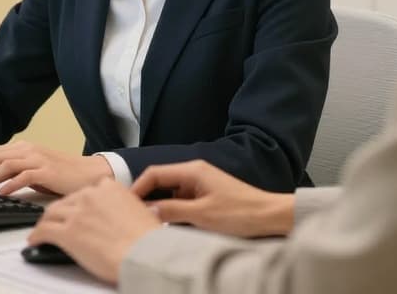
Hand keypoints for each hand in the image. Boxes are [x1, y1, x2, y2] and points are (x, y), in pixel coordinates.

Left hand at [0, 141, 112, 195]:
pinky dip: (10, 184)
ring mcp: (38, 159)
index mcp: (22, 148)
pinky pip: (24, 176)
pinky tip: (1, 193)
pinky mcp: (48, 171)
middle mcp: (28, 150)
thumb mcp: (34, 170)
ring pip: (5, 165)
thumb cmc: (61, 175)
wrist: (90, 173)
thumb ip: (15, 172)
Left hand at [27, 178, 160, 283]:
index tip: (76, 210)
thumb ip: (128, 208)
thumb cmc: (149, 240)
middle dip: (60, 212)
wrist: (146, 254)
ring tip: (42, 230)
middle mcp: (90, 196)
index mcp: (109, 188)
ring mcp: (77, 213)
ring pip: (51, 214)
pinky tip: (35, 240)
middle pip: (66, 201)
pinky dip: (37, 235)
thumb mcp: (142, 212)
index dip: (79, 203)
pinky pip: (44, 231)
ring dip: (46, 222)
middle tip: (58, 221)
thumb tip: (130, 215)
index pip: (85, 192)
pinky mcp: (67, 232)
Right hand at [132, 160, 294, 237]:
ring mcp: (201, 185)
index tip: (126, 203)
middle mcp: (195, 173)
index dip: (137, 188)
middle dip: (147, 197)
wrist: (270, 217)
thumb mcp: (201, 214)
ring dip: (161, 206)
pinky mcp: (207, 196)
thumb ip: (171, 210)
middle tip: (134, 215)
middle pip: (161, 182)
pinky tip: (170, 224)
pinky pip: (182, 201)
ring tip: (151, 222)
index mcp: (192, 171)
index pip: (154, 173)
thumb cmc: (241, 213)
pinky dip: (174, 211)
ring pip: (171, 194)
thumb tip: (146, 210)